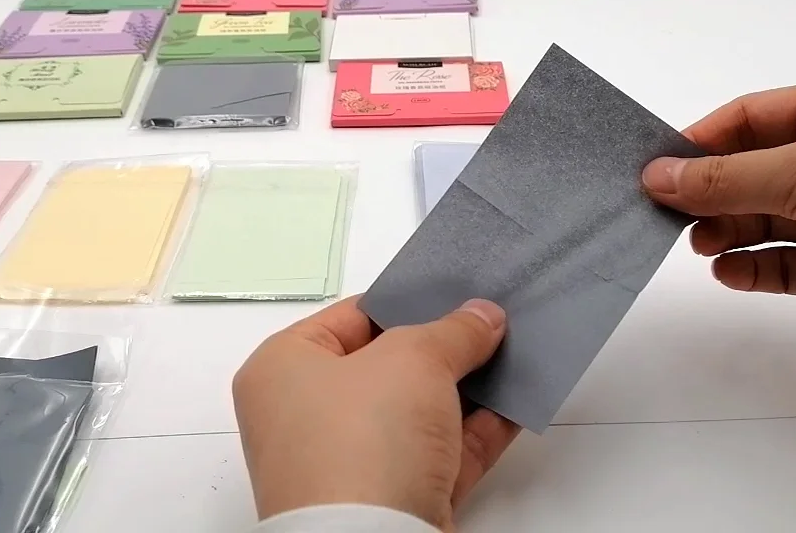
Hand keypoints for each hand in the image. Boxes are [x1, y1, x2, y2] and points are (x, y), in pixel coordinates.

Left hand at [233, 296, 518, 530]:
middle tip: (486, 321)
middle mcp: (307, 419)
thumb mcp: (413, 359)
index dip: (404, 302)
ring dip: (465, 389)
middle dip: (441, 348)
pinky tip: (513, 405)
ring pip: (418, 414)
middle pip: (387, 367)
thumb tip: (481, 317)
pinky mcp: (391, 504)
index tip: (449, 291)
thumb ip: (453, 330)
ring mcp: (349, 466)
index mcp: (282, 370)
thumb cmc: (358, 449)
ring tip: (511, 355)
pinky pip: (441, 456)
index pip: (348, 318)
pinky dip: (477, 432)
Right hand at [642, 80, 795, 382]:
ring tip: (696, 244)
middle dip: (711, 190)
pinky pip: (787, 263)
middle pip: (756, 169)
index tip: (656, 167)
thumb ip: (728, 178)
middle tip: (664, 214)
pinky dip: (754, 267)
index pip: (754, 116)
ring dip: (727, 229)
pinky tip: (727, 271)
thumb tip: (659, 175)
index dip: (703, 139)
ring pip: (767, 218)